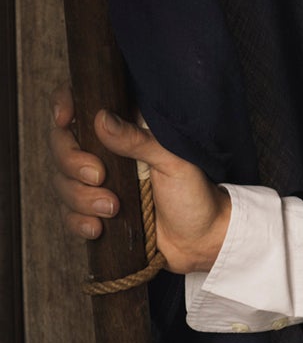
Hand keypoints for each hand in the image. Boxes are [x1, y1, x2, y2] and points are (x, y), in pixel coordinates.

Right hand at [47, 88, 231, 274]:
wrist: (199, 238)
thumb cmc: (195, 192)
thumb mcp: (174, 160)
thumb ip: (139, 140)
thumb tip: (101, 120)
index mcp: (130, 127)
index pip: (86, 104)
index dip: (66, 104)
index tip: (65, 119)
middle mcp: (109, 150)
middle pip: (63, 145)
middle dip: (73, 163)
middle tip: (99, 177)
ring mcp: (98, 181)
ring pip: (62, 181)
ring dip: (81, 198)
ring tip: (113, 208)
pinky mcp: (94, 209)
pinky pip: (68, 213)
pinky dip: (78, 221)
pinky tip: (98, 228)